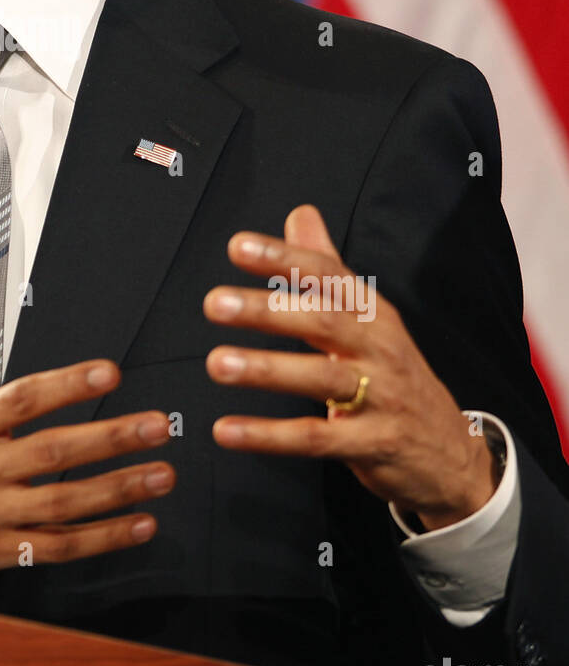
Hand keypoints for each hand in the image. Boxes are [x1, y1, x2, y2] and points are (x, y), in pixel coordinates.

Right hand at [0, 263, 174, 587]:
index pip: (21, 400)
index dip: (66, 385)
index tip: (109, 372)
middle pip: (51, 452)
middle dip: (109, 438)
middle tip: (156, 426)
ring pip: (62, 503)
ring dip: (117, 490)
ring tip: (162, 474)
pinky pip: (57, 547)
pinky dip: (102, 538)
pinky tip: (140, 524)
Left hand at [204, 205, 500, 529]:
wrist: (450, 452)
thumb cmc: (394, 374)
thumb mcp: (369, 318)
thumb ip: (327, 268)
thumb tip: (300, 213)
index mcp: (372, 313)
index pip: (328, 274)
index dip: (284, 258)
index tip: (238, 246)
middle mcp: (379, 349)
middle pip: (324, 322)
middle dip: (267, 311)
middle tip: (215, 303)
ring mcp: (380, 397)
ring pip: (320, 379)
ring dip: (265, 370)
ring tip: (216, 363)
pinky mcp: (371, 444)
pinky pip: (315, 438)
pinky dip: (269, 435)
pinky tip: (226, 430)